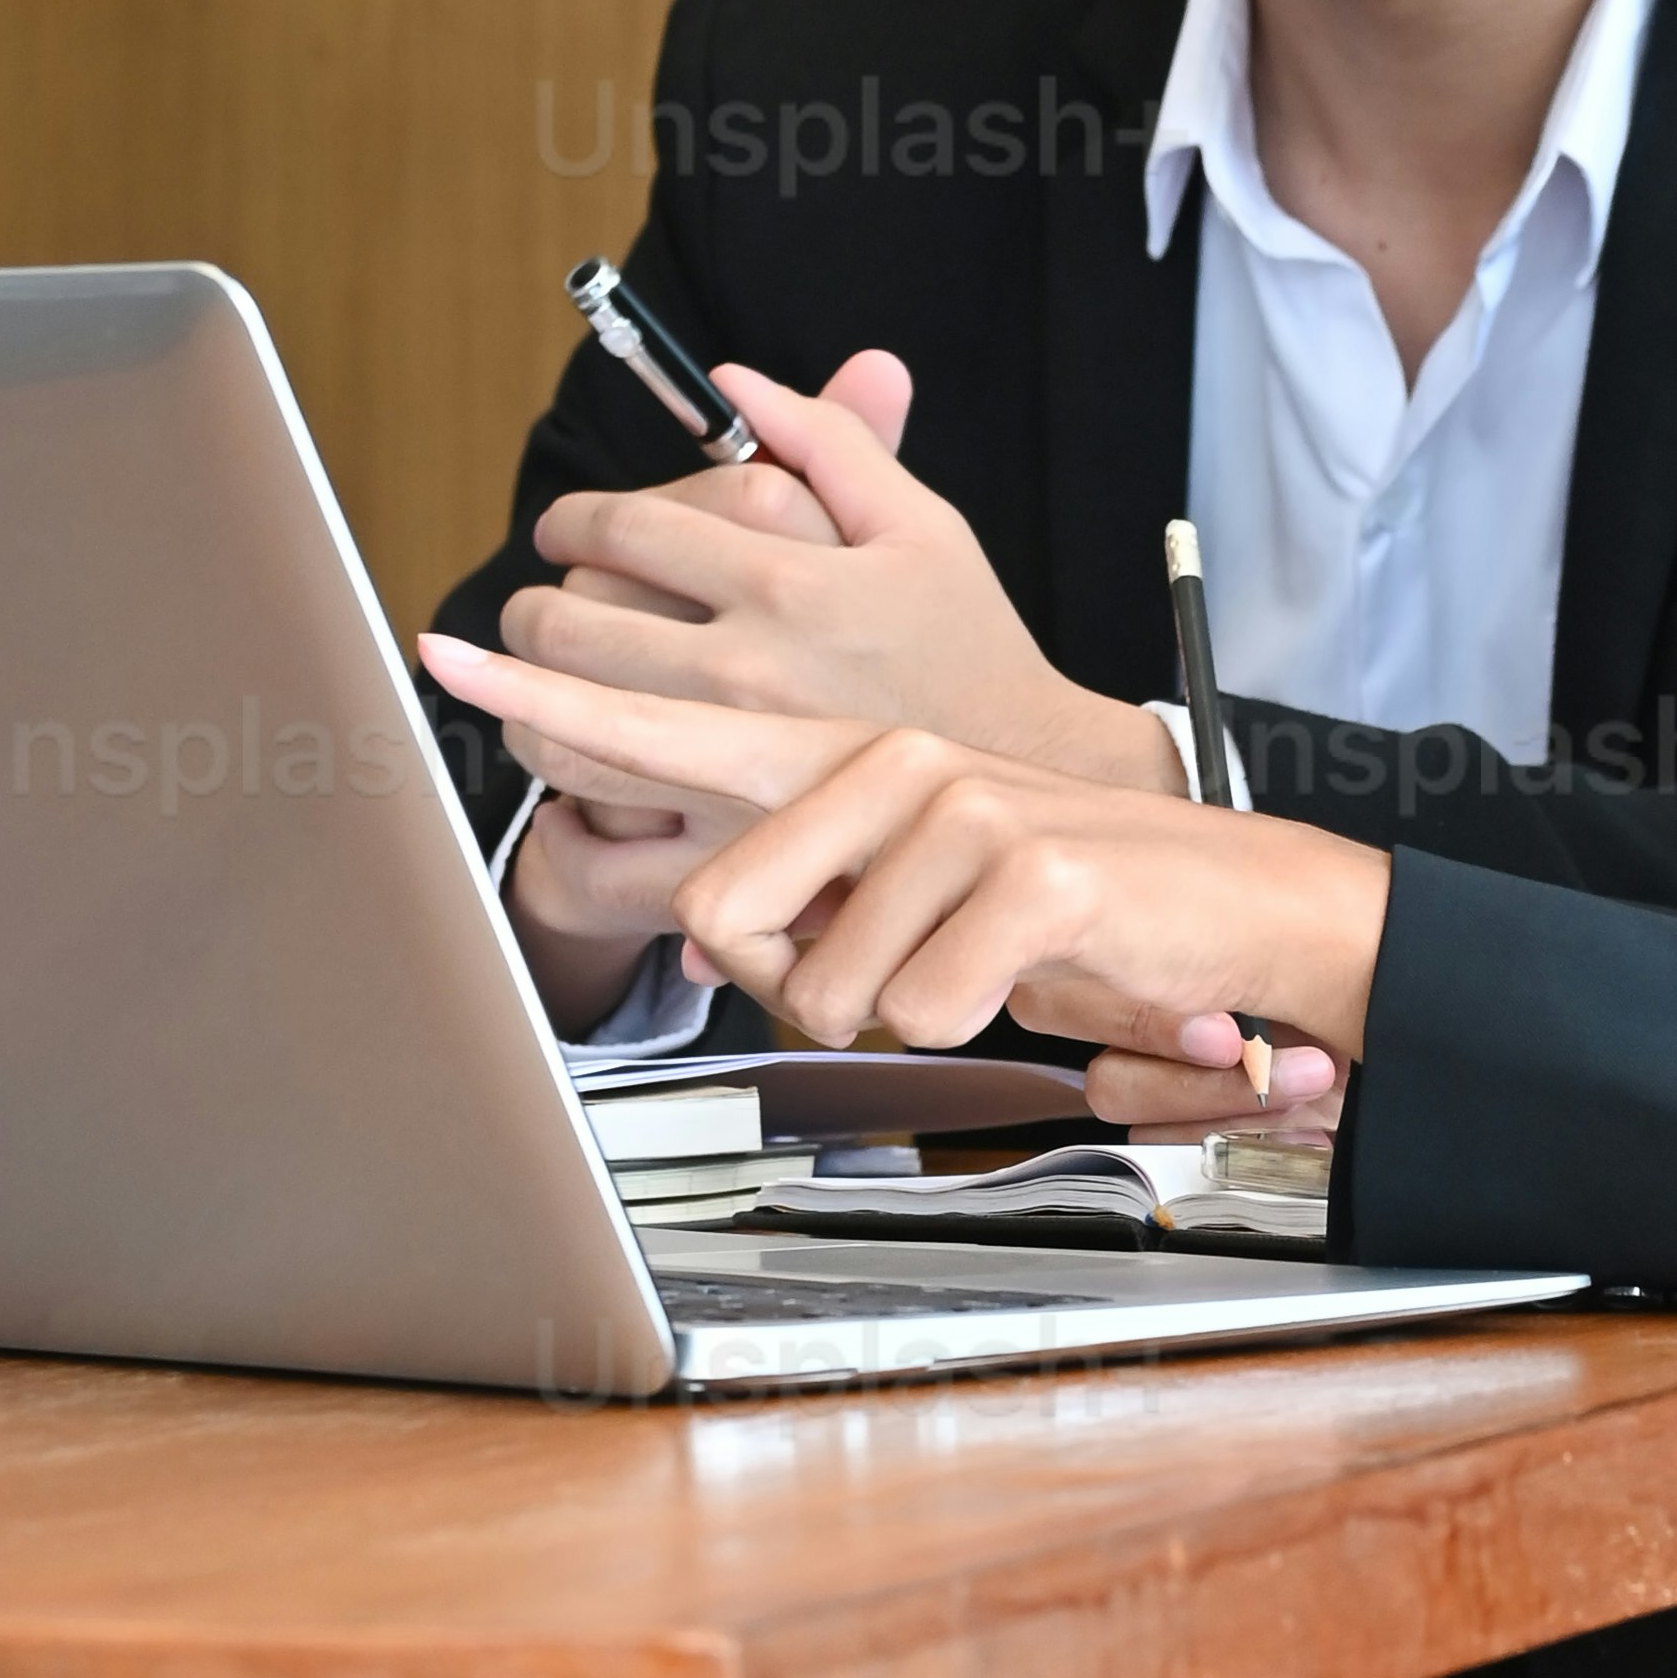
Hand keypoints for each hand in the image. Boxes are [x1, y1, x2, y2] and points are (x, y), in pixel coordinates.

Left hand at [431, 633, 1379, 1105]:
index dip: (542, 695)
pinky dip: (977, 1023)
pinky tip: (1031, 972)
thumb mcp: (923, 871)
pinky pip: (929, 1009)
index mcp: (841, 754)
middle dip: (794, 987)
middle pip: (726, 920)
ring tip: (978, 964)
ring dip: (899, 1014)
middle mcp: (882, 761)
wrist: (1229, 898)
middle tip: (897, 964)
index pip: (660, 718)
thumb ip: (809, 882)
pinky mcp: (1028, 870)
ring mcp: (954, 809)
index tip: (447, 654)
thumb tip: (711, 929)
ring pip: (829, 990)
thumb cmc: (1067, 896)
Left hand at [497, 351, 1180, 809]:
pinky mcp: (726, 838)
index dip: (573, 518)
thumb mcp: (919, 524)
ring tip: (542, 673)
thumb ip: (829, 439)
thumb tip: (730, 380)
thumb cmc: (965, 643)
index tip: (566, 528)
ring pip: (557, 715)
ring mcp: (731, 760)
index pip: (626, 527)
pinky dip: (565, 767)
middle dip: (531, 604)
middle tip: (538, 604)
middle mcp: (750, 670)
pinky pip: (590, 804)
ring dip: (525, 685)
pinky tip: (574, 746)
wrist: (1022, 784)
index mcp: (791, 582)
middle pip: (569, 618)